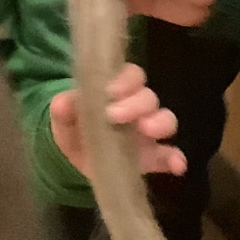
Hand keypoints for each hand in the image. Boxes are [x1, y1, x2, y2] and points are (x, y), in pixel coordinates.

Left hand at [50, 64, 186, 179]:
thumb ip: (63, 109)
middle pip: (149, 97)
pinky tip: (176, 164)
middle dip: (136, 103)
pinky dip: (176, 159)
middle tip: (116, 115)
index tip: (109, 91)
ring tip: (148, 130)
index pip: (131, 75)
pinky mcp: (154, 158)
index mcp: (119, 91)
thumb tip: (62, 103)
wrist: (79, 159)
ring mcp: (149, 133)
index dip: (125, 80)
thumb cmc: (76, 128)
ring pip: (166, 120)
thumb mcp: (64, 119)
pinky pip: (170, 156)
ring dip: (160, 123)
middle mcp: (138, 108)